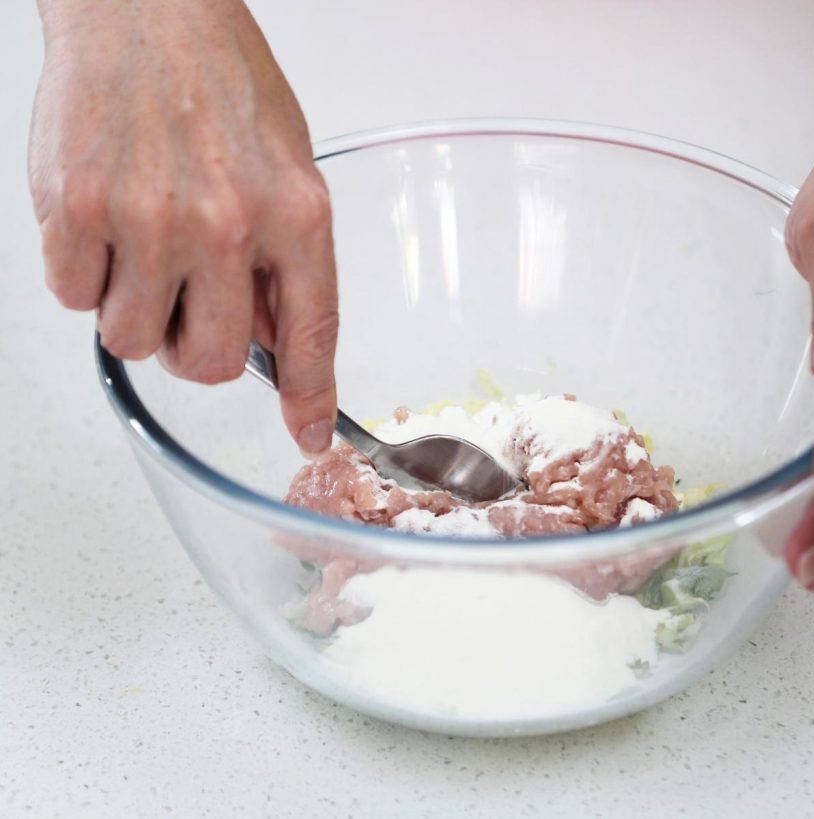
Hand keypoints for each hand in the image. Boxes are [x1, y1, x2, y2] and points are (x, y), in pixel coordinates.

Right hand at [29, 0, 338, 453]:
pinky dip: (87, 276)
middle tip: (188, 303)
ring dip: (138, 312)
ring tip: (144, 247)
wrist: (145, 9)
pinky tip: (105, 220)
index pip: (311, 334)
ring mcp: (148, 219)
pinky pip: (76, 300)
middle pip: (211, 365)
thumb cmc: (221, 83)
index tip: (306, 433)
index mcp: (297, 214)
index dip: (307, 396)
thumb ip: (286, 260)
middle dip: (197, 349)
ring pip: (136, 342)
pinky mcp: (74, 209)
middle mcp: (227, 224)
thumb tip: (270, 342)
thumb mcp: (290, 169)